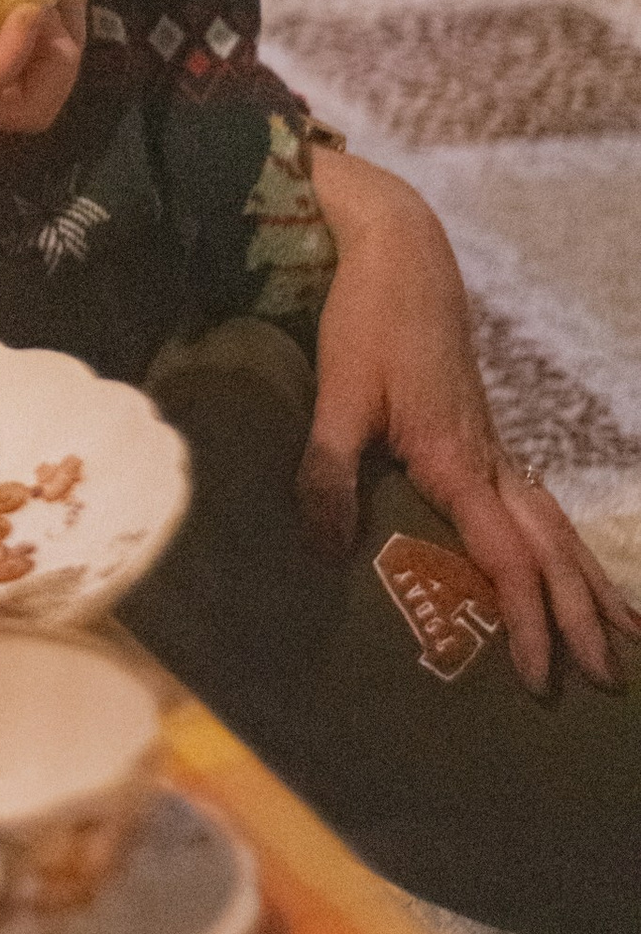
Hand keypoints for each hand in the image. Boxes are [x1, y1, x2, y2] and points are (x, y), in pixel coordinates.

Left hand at [298, 144, 640, 693]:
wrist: (400, 251)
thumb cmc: (367, 319)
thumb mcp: (338, 392)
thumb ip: (329, 470)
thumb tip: (323, 550)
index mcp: (457, 460)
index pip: (507, 557)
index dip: (528, 619)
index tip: (538, 676)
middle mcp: (490, 459)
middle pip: (551, 549)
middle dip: (582, 616)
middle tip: (606, 682)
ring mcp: (493, 445)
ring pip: (556, 525)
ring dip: (588, 581)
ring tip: (624, 636)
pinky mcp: (483, 433)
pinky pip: (539, 502)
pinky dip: (563, 544)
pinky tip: (567, 563)